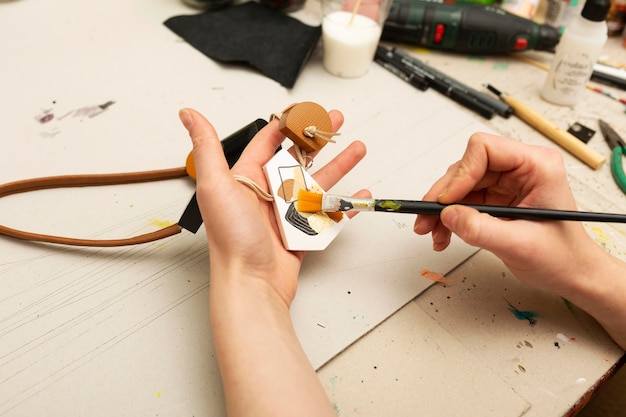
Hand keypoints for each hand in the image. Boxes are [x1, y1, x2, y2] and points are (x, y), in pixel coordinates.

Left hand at [179, 107, 365, 306]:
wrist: (251, 283)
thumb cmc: (231, 239)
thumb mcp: (215, 185)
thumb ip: (206, 147)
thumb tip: (188, 115)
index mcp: (247, 178)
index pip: (270, 142)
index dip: (288, 123)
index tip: (306, 109)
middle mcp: (267, 194)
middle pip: (299, 157)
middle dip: (319, 138)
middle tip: (337, 120)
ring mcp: (286, 213)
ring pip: (319, 182)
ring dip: (339, 164)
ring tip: (358, 149)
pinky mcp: (302, 233)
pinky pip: (328, 214)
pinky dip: (345, 204)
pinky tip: (359, 193)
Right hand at [413, 132, 600, 293]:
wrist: (572, 275)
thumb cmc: (563, 257)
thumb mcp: (520, 245)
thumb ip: (481, 229)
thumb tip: (447, 215)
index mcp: (537, 166)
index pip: (485, 149)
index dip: (461, 173)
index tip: (446, 201)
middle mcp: (520, 168)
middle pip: (466, 167)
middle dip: (443, 196)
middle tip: (426, 219)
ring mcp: (506, 183)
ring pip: (460, 184)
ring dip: (442, 209)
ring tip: (433, 233)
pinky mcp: (496, 198)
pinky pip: (463, 200)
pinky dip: (449, 217)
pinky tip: (444, 234)